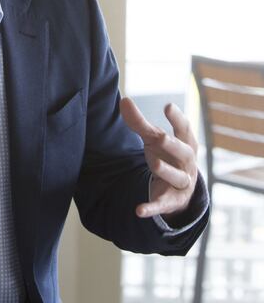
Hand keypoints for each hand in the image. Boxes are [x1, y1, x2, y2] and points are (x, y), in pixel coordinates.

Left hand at [119, 97, 197, 219]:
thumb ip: (139, 122)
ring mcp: (181, 182)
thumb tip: (124, 100)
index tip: (168, 106)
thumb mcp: (154, 139)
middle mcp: (186, 163)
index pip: (185, 129)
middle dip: (173, 145)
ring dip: (166, 171)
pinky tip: (138, 210)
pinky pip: (162, 205)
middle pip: (183, 152)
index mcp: (184, 144)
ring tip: (154, 163)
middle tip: (160, 137)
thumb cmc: (167, 155)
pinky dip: (151, 208)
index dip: (178, 118)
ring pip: (176, 177)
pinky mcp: (171, 201)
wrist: (178, 188)